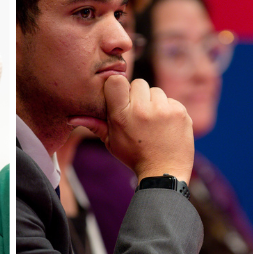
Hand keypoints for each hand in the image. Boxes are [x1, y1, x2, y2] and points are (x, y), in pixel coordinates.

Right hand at [67, 76, 193, 181]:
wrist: (164, 172)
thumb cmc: (134, 156)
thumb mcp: (111, 142)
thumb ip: (95, 125)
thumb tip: (72, 118)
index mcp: (122, 115)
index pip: (116, 81)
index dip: (119, 87)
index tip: (121, 97)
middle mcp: (142, 110)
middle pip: (138, 83)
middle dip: (138, 96)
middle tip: (139, 115)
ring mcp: (164, 110)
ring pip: (156, 91)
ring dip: (154, 102)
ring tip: (153, 122)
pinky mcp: (180, 112)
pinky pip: (171, 100)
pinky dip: (168, 110)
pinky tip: (165, 126)